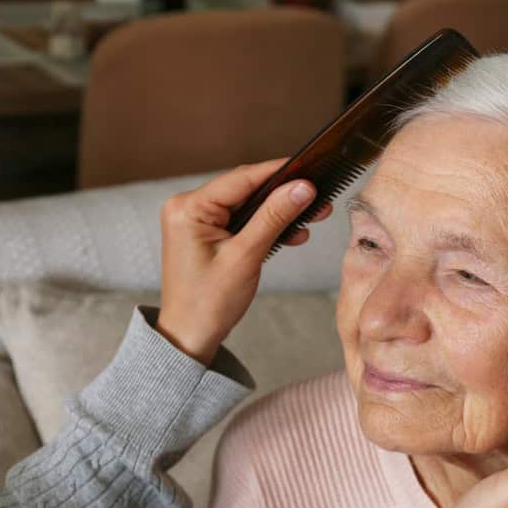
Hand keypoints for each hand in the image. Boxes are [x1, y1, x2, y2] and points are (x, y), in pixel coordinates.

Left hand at [155, 158, 331, 364]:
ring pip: (248, 205)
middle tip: (319, 200)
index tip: (312, 172)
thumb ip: (274, 217)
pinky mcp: (207, 234)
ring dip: (278, 212)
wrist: (190, 335)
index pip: (243, 178)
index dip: (280, 173)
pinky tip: (291, 233)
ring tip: (312, 217)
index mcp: (189, 208)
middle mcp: (188, 207)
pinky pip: (242, 220)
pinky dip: (266, 226)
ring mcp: (196, 220)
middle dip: (284, 195)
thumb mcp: (246, 256)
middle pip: (246, 189)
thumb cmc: (208, 302)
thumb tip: (302, 188)